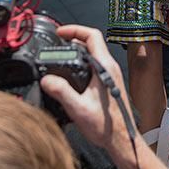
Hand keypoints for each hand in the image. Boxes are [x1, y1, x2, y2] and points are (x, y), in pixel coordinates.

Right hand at [40, 25, 134, 146]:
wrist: (121, 139)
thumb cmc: (107, 126)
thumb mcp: (78, 108)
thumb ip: (61, 91)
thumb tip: (47, 79)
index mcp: (104, 67)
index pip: (92, 36)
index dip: (75, 29)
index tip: (60, 32)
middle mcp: (110, 68)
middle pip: (92, 42)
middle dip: (73, 38)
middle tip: (58, 41)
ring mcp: (111, 74)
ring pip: (94, 53)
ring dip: (78, 50)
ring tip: (62, 53)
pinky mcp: (109, 82)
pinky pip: (95, 64)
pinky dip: (82, 61)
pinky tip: (71, 71)